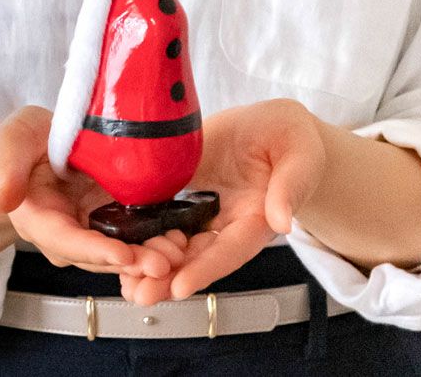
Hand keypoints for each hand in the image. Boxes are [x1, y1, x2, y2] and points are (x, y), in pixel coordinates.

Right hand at [0, 105, 183, 278]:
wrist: (39, 141)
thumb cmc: (24, 140)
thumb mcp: (14, 143)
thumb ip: (8, 168)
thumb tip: (2, 200)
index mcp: (40, 219)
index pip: (68, 240)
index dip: (96, 250)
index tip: (125, 256)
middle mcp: (68, 233)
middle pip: (100, 255)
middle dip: (133, 261)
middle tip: (167, 261)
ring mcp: (91, 228)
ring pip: (121, 250)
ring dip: (150, 255)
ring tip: (181, 252)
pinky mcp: (111, 218)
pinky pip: (134, 234)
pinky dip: (156, 237)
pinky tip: (182, 236)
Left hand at [119, 99, 326, 304]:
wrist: (272, 127)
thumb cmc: (293, 141)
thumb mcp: (301, 158)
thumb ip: (291, 187)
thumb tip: (282, 219)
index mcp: (257, 219)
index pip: (231, 249)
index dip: (206, 269)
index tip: (179, 287)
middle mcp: (227, 221)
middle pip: (197, 255)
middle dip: (168, 277)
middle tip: (139, 293)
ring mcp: (204, 207)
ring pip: (176, 239)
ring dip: (150, 260)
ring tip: (124, 280)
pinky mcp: (185, 188)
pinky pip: (163, 209)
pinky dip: (143, 227)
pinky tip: (119, 238)